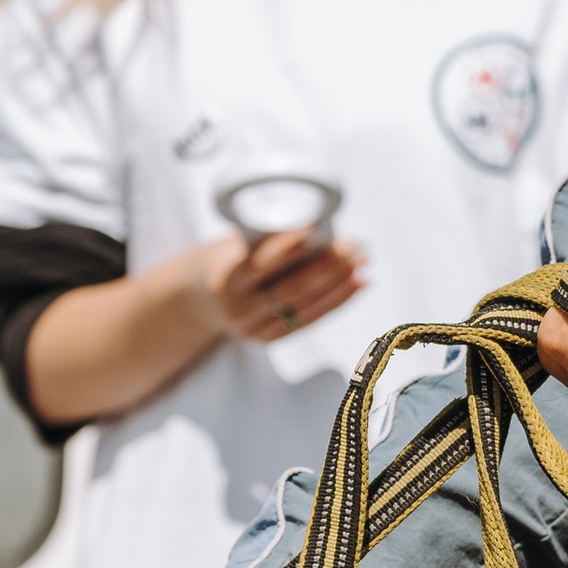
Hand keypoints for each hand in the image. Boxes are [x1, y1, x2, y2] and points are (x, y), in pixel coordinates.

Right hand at [206, 225, 366, 349]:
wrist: (204, 297)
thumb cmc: (230, 257)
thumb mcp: (238, 243)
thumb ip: (272, 239)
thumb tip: (323, 229)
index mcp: (225, 278)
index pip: (261, 263)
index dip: (290, 247)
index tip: (319, 228)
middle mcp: (238, 309)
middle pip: (290, 288)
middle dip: (328, 265)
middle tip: (355, 244)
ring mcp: (253, 329)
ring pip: (305, 306)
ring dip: (339, 283)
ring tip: (363, 261)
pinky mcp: (269, 339)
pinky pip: (310, 320)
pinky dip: (338, 300)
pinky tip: (359, 283)